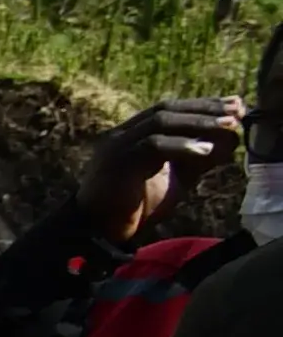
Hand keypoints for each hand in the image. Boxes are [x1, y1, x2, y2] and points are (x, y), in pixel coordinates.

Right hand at [82, 97, 246, 245]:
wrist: (101, 232)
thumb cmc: (137, 207)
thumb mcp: (176, 177)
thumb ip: (198, 158)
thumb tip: (231, 137)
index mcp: (133, 135)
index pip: (169, 109)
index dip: (202, 104)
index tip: (233, 105)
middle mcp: (122, 134)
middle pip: (166, 109)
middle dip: (204, 108)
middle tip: (236, 110)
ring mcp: (117, 145)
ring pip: (160, 121)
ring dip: (197, 122)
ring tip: (227, 126)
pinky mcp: (117, 161)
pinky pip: (152, 145)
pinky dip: (181, 145)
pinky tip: (205, 150)